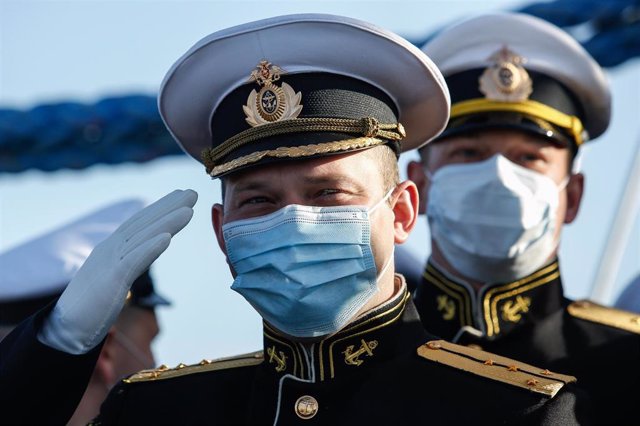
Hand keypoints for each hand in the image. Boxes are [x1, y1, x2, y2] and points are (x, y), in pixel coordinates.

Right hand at [38, 189, 197, 353]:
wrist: (66, 329)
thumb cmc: (92, 307)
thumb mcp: (114, 279)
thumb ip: (129, 265)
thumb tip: (142, 258)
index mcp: (112, 249)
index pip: (139, 224)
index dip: (161, 209)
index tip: (181, 196)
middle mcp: (111, 250)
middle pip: (144, 224)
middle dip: (169, 207)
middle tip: (192, 192)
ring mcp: (110, 262)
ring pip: (143, 237)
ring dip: (167, 222)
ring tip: (189, 210)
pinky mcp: (110, 280)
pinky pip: (133, 260)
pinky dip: (151, 247)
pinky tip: (167, 238)